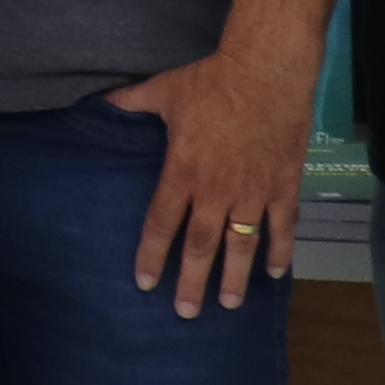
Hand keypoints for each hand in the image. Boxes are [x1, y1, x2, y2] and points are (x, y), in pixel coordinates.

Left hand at [108, 38, 315, 313]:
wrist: (266, 72)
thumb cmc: (210, 82)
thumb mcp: (163, 91)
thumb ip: (131, 103)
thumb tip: (100, 100)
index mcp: (182, 172)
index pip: (161, 223)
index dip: (152, 255)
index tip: (145, 283)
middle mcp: (216, 190)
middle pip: (201, 245)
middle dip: (192, 281)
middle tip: (186, 312)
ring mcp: (253, 191)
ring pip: (242, 244)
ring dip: (235, 276)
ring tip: (229, 304)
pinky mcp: (284, 185)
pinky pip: (283, 226)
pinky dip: (280, 251)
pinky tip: (275, 274)